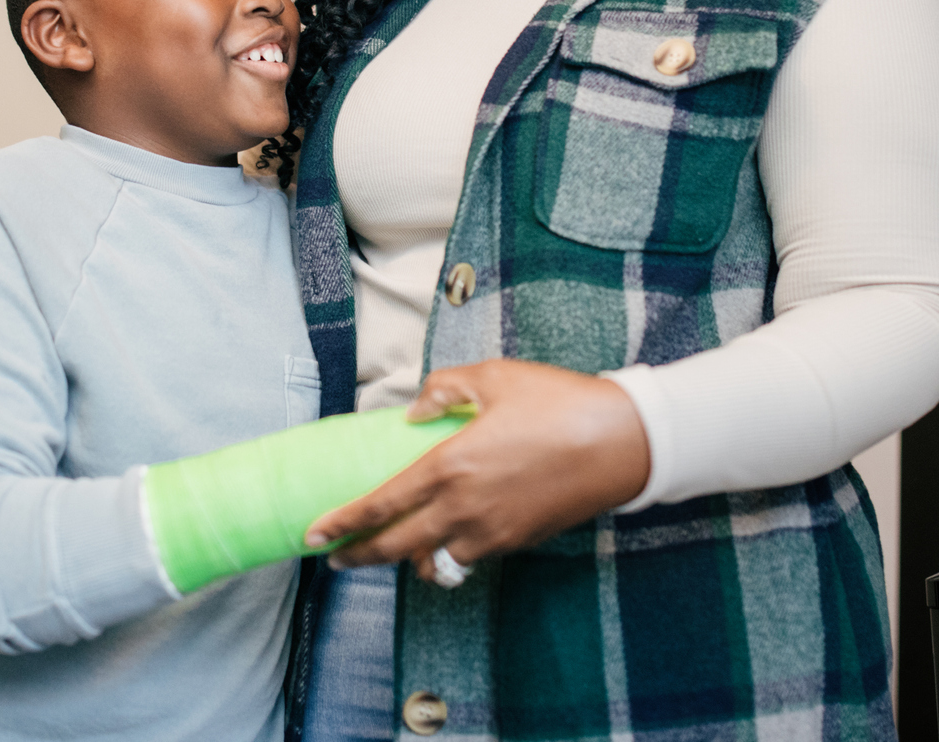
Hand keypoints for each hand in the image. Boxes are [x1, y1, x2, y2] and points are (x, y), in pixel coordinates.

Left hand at [304, 360, 650, 582]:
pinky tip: (445, 535)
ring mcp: (493, 532)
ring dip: (407, 558)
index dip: (341, 525)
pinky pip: (468, 557)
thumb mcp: (494, 377)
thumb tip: (412, 414)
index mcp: (450, 466)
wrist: (624, 443)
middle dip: (358, 557)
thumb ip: (443, 390)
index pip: (380, 506)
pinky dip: (448, 554)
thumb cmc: (560, 403)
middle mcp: (464, 509)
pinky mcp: (518, 541)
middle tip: (335, 558)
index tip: (314, 535)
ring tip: (392, 545)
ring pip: (433, 561)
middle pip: (395, 548)